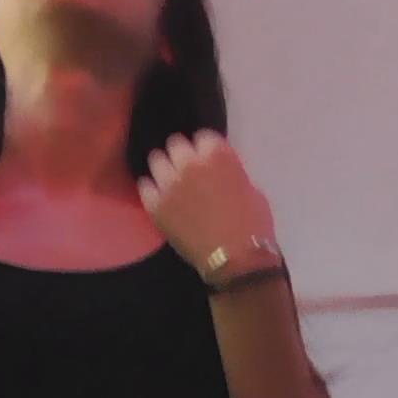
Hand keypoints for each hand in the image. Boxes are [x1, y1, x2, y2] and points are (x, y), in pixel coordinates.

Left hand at [138, 132, 275, 277]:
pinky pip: (145, 186)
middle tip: (188, 173)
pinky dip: (152, 191)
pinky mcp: (155, 205)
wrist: (237, 260)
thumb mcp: (250, 188)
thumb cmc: (253, 225)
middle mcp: (189, 162)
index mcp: (217, 154)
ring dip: (164, 169)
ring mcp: (169, 183)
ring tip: (170, 183)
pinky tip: (159, 199)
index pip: (202, 137)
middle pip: (175, 144)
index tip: (208, 162)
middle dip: (182, 156)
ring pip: (156, 160)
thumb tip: (218, 171)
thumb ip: (230, 171)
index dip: (205, 151)